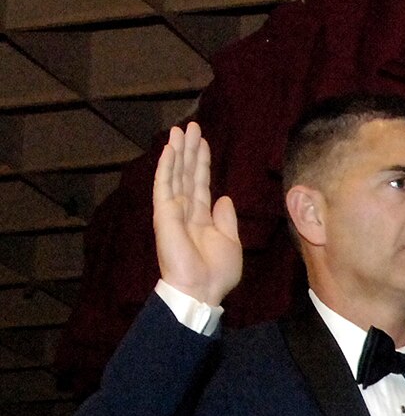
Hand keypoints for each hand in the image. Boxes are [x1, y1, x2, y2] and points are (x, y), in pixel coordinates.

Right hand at [153, 121, 241, 306]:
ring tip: (180, 129)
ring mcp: (173, 210)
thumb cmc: (216, 272)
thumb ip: (226, 218)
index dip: (202, 162)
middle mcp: (185, 210)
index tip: (203, 142)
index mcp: (201, 217)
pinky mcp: (164, 213)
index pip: (201, 182)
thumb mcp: (230, 241)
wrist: (201, 289)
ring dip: (177, 151)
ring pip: (175, 174)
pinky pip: (164, 185)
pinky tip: (170, 149)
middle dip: (190, 149)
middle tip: (191, 125)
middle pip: (187, 173)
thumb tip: (223, 198)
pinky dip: (167, 166)